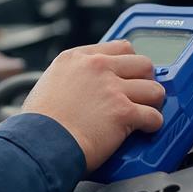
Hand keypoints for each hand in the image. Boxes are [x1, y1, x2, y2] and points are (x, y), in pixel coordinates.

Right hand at [20, 40, 163, 172]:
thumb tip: (85, 85)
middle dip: (145, 80)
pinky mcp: (123, 112)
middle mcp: (97, 67)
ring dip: (152, 102)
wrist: (38, 143)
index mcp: (77, 58)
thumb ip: (72, 76)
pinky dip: (151, 124)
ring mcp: (112, 89)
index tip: (129, 75)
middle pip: (142, 63)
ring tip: (145, 111)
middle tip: (140, 94)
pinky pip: (153, 116)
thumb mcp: (50, 82)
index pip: (119, 47)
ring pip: (154, 88)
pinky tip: (143, 129)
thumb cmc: (38, 123)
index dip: (128, 64)